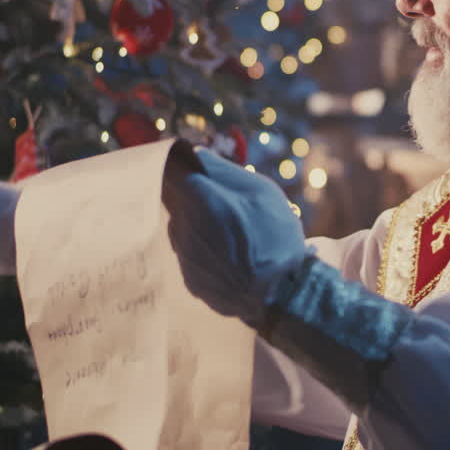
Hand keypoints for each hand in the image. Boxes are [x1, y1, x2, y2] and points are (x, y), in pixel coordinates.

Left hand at [163, 146, 308, 328]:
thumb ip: (225, 172)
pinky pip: (188, 252)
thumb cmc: (275, 237)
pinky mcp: (189, 279)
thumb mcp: (262, 193)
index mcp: (200, 200)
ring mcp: (184, 256)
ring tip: (226, 228)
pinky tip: (226, 252)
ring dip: (194, 220)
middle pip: (172, 198)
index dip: (176, 161)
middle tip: (216, 194)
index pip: (170, 169)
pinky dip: (202, 246)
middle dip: (188, 191)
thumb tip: (197, 154)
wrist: (279, 296)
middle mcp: (183, 227)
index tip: (186, 158)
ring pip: (180, 226)